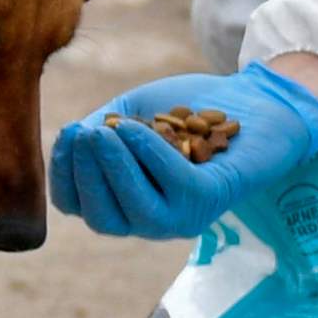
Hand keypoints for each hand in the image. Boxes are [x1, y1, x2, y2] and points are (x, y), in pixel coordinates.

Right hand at [50, 63, 317, 242]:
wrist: (255, 99)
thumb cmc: (189, 107)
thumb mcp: (131, 113)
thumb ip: (99, 128)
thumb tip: (71, 140)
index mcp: (127, 200)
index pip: (79, 207)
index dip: (63, 176)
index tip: (64, 135)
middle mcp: (153, 218)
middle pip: (102, 217)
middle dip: (84, 175)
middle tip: (81, 133)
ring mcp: (183, 215)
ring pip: (134, 210)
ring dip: (111, 170)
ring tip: (102, 132)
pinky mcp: (211, 200)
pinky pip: (171, 185)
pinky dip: (147, 156)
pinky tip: (132, 128)